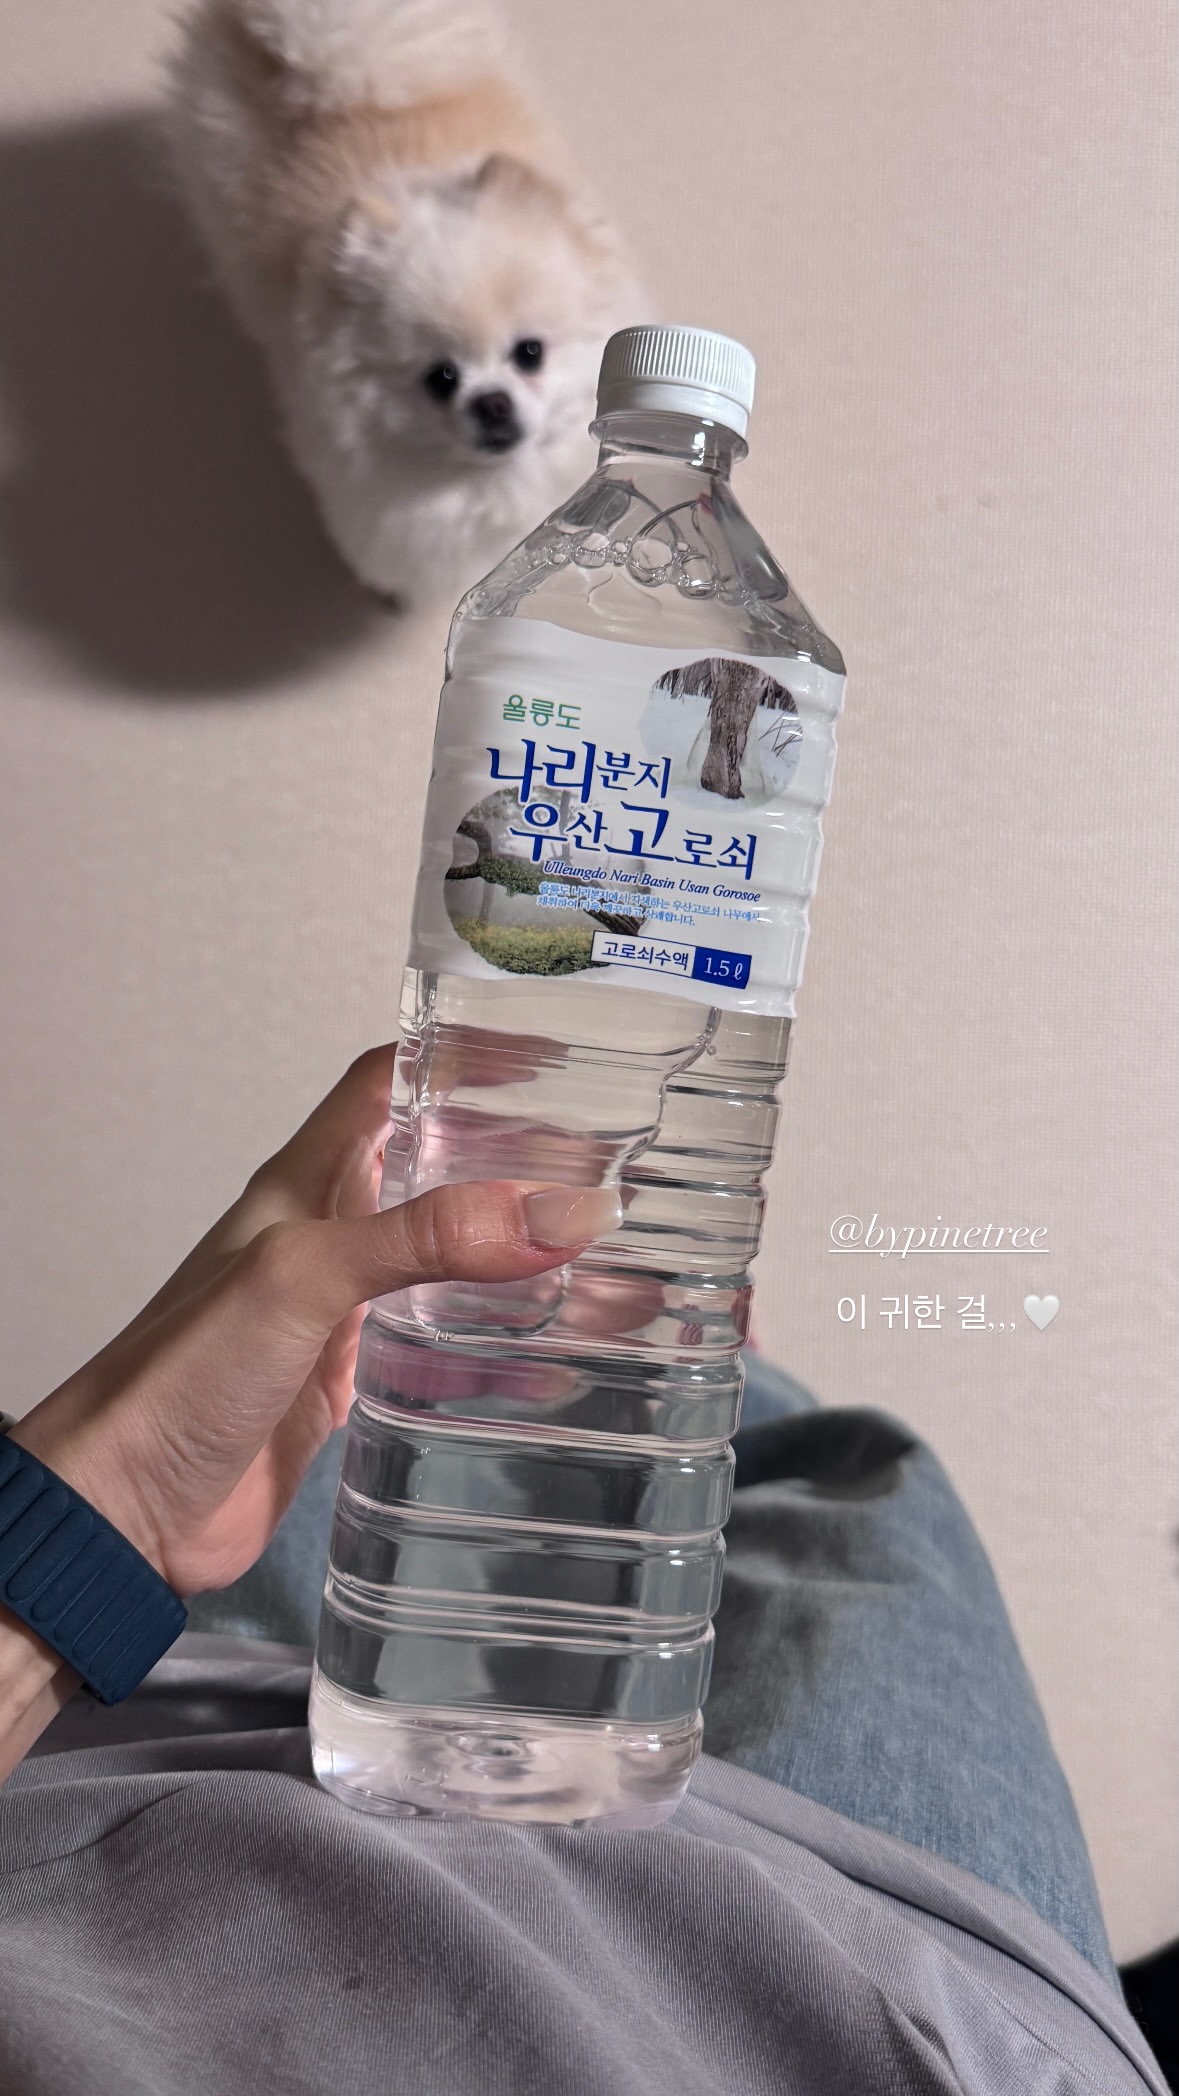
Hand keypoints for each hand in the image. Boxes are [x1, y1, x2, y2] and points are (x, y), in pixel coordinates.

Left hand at [9, 1045, 621, 1600]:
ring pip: (453, 1265)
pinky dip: (506, 1352)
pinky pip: (445, 1353)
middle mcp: (328, 1235)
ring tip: (620, 1266)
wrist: (125, 1509)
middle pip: (438, 1172)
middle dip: (521, 1164)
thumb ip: (424, 1238)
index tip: (550, 1053)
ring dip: (528, 1263)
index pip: (388, 1084)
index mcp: (305, 1182)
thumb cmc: (177, 1376)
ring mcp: (341, 1311)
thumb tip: (552, 1212)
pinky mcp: (350, 1384)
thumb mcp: (303, 1276)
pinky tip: (562, 1361)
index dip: (460, 1056)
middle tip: (612, 1167)